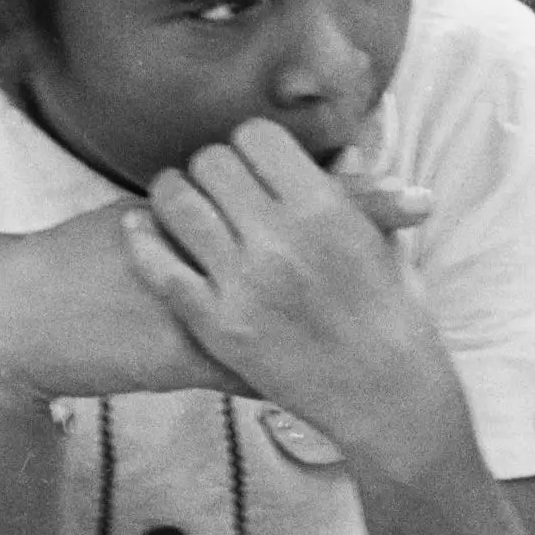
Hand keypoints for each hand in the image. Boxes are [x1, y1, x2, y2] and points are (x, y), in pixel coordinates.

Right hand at [0, 166, 426, 413]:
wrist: (23, 319)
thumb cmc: (83, 260)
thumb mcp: (144, 223)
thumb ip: (204, 211)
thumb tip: (243, 192)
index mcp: (209, 217)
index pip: (296, 199)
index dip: (361, 196)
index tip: (419, 196)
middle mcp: (216, 258)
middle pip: (310, 254)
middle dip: (365, 255)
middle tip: (422, 233)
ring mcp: (210, 309)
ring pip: (294, 320)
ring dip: (340, 328)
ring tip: (399, 330)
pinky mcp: (191, 356)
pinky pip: (252, 369)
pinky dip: (288, 375)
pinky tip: (331, 382)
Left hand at [119, 122, 458, 447]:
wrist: (386, 398)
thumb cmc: (395, 320)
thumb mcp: (386, 247)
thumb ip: (362, 195)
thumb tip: (348, 149)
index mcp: (325, 208)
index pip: (257, 136)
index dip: (251, 146)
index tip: (254, 164)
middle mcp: (279, 238)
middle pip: (212, 162)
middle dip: (214, 169)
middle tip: (218, 188)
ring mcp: (242, 282)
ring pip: (177, 201)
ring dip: (175, 194)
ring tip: (180, 203)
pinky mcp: (215, 324)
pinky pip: (159, 265)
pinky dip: (142, 238)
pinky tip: (139, 227)